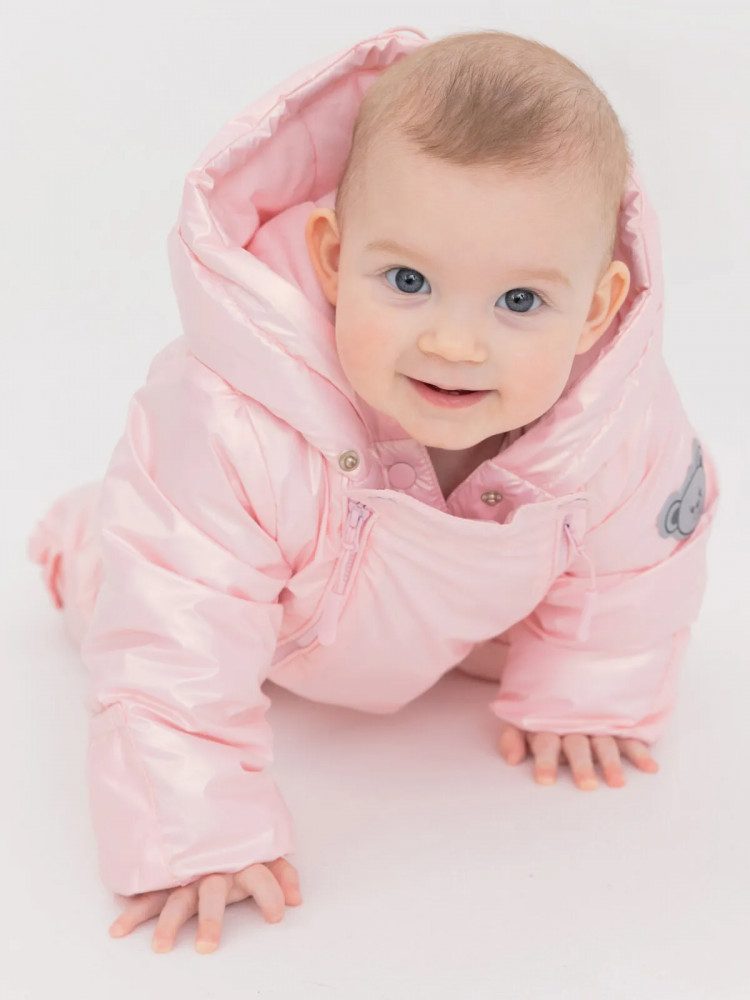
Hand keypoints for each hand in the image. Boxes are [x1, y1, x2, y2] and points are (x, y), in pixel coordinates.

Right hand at [108, 856, 301, 952]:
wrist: (202, 800)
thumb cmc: (236, 837)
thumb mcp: (263, 851)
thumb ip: (282, 873)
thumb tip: (297, 899)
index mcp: (239, 859)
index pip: (258, 875)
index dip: (270, 893)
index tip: (277, 916)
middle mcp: (212, 865)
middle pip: (212, 891)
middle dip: (210, 918)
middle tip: (207, 946)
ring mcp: (186, 872)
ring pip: (175, 897)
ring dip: (167, 922)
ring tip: (160, 947)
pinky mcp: (165, 877)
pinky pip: (147, 893)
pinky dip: (132, 910)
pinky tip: (119, 929)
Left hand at [497, 722, 658, 789]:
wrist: (561, 671)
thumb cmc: (539, 710)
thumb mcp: (519, 720)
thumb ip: (512, 738)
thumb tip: (512, 759)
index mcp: (549, 723)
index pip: (547, 742)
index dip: (544, 760)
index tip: (544, 780)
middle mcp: (575, 724)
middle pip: (578, 745)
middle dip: (582, 765)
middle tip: (586, 785)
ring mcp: (598, 724)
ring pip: (605, 743)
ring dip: (611, 762)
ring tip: (617, 783)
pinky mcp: (617, 725)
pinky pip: (630, 738)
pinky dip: (640, 751)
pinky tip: (651, 768)